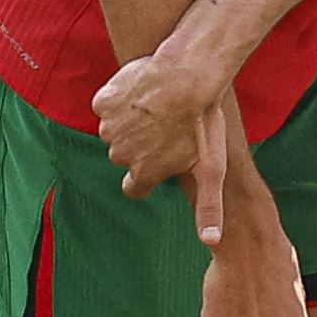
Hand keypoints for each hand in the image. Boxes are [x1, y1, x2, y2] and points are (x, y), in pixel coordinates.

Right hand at [93, 56, 229, 240]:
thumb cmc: (205, 122)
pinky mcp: (104, 102)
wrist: (190, 75)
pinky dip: (121, 99)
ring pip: (117, 129)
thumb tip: (212, 242)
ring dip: (132, 121)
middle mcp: (120, 154)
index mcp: (143, 173)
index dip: (149, 174)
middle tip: (169, 125)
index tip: (162, 158)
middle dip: (143, 145)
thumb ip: (209, 208)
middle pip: (127, 155)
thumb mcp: (212, 168)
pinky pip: (108, 104)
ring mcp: (110, 128)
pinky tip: (145, 91)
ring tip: (160, 106)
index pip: (135, 186)